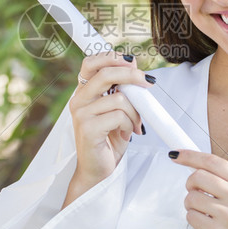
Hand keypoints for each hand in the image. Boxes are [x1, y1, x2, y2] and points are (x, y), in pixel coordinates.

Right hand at [63, 52, 152, 206]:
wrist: (97, 171)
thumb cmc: (108, 141)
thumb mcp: (117, 110)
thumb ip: (122, 90)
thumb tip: (134, 66)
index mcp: (84, 93)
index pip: (91, 62)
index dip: (112, 57)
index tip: (132, 62)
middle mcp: (78, 100)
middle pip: (106, 73)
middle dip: (132, 75)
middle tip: (148, 82)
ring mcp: (81, 114)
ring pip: (119, 98)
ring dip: (135, 113)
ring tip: (134, 126)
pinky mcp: (88, 129)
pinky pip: (119, 116)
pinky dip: (129, 125)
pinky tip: (125, 135)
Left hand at [169, 149, 227, 228]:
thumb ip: (227, 178)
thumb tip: (196, 165)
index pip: (212, 161)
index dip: (190, 156)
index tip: (176, 155)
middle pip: (198, 177)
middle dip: (191, 184)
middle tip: (196, 191)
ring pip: (191, 198)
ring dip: (191, 204)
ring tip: (204, 211)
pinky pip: (191, 217)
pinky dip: (193, 218)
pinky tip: (206, 222)